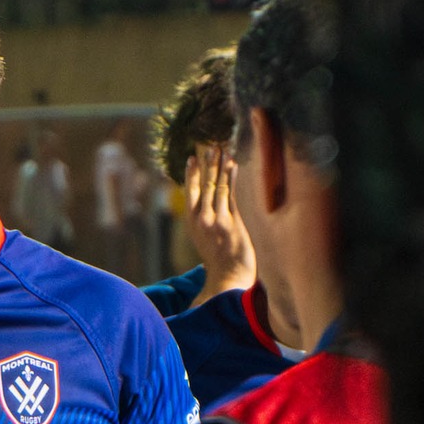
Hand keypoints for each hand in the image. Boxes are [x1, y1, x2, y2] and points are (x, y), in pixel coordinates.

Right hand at [184, 146, 255, 300]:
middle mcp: (201, 218)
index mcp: (192, 222)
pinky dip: (231, 177)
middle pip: (203, 184)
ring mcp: (216, 219)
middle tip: (210, 146)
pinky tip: (233, 165)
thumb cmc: (218, 258)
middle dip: (207, 164)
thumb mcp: (203, 238)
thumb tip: (205, 204)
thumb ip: (203, 220)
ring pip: (216, 186)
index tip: (192, 158)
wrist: (228, 276)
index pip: (189, 192)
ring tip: (222, 150)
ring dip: (220, 166)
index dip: (191, 174)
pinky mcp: (231, 221)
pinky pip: (230, 194)